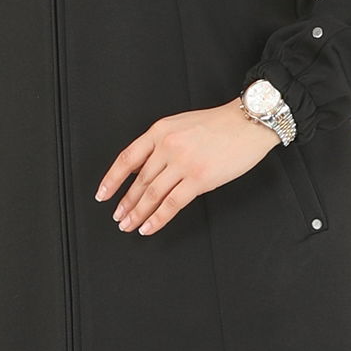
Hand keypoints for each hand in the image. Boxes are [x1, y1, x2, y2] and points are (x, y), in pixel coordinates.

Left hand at [94, 96, 281, 235]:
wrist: (247, 122)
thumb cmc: (218, 124)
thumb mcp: (180, 124)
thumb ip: (160, 143)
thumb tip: (143, 168)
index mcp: (159, 130)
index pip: (127, 158)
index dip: (112, 179)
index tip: (102, 194)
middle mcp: (167, 146)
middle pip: (139, 180)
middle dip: (125, 202)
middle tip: (118, 217)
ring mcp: (183, 163)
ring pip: (152, 194)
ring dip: (137, 213)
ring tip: (128, 225)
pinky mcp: (199, 179)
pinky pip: (172, 204)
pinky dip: (157, 219)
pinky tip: (149, 227)